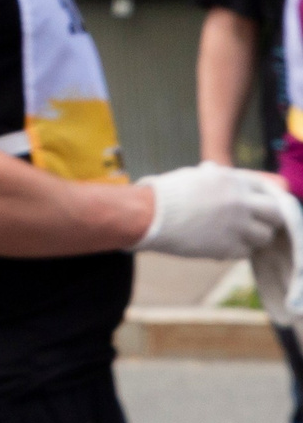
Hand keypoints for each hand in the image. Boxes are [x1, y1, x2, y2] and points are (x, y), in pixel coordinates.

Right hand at [133, 163, 287, 258]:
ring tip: (238, 235)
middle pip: (274, 214)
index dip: (263, 197)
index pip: (265, 188)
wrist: (149, 214)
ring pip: (264, 236)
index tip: (258, 205)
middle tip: (256, 222)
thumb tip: (214, 171)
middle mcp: (240, 202)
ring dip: (254, 236)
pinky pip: (246, 251)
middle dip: (268, 219)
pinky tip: (222, 243)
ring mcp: (237, 226)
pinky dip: (237, 249)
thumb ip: (214, 177)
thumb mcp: (194, 176)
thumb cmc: (165, 192)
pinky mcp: (228, 247)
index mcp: (231, 180)